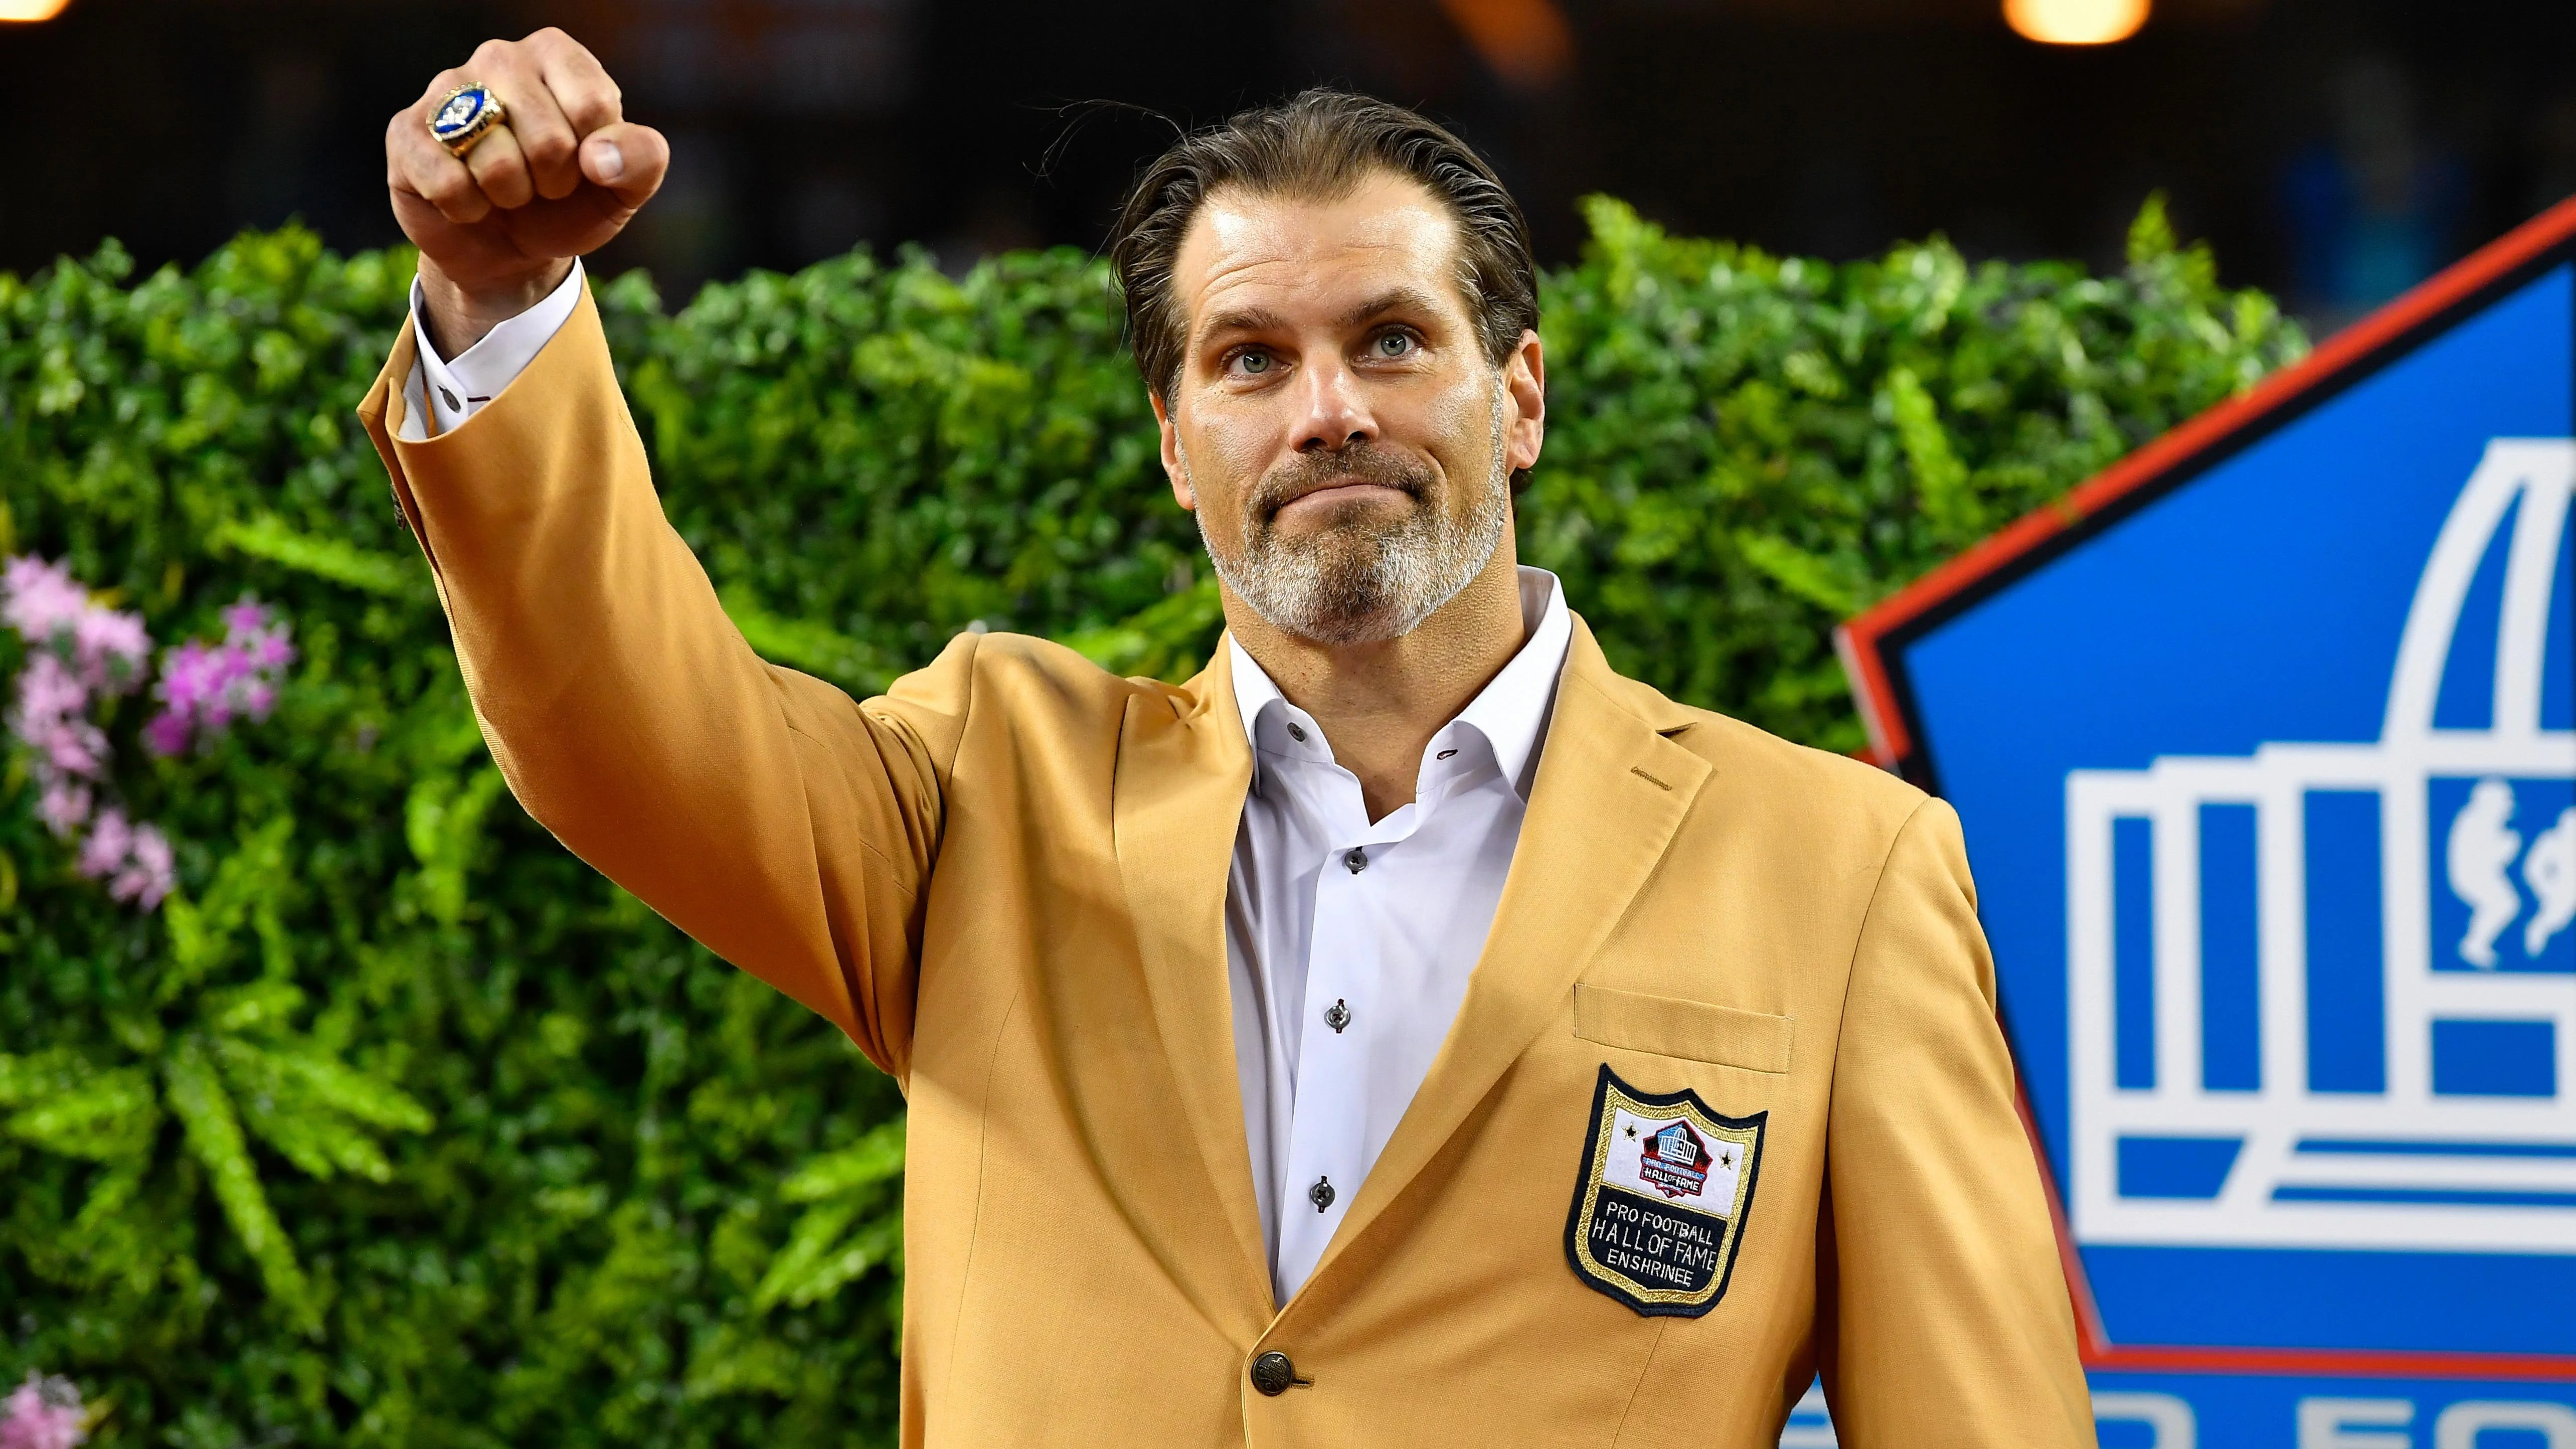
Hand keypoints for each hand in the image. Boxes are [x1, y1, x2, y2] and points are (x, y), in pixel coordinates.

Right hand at [385, 29, 668, 354]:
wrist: (510, 247)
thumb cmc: (569, 203)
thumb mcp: (623, 187)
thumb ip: (641, 159)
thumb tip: (601, 158)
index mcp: (556, 55)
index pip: (593, 107)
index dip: (595, 159)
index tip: (584, 164)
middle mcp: (499, 58)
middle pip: (549, 140)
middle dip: (554, 183)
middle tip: (543, 184)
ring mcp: (447, 91)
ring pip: (496, 163)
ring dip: (511, 197)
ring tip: (506, 189)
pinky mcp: (407, 131)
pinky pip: (447, 183)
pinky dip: (468, 210)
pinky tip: (468, 198)